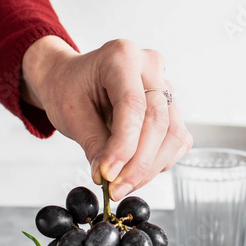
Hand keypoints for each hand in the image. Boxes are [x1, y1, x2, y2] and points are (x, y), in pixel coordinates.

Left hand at [21, 36, 191, 199]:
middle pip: (157, 121)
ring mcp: (165, 84)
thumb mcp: (71, 114)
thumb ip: (93, 145)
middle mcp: (150, 66)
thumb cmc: (68, 88)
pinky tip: (136, 171)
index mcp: (121, 56)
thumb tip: (109, 177)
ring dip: (150, 167)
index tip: (109, 175)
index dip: (124, 145)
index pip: (133, 105)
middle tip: (116, 188)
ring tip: (123, 184)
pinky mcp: (171, 105)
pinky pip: (177, 139)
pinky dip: (160, 161)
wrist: (71, 78)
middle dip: (138, 163)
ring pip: (173, 134)